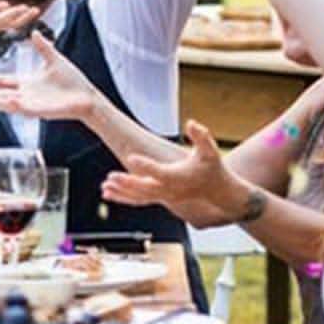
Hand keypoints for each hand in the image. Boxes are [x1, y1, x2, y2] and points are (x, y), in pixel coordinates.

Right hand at [0, 32, 103, 123]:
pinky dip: (12, 105)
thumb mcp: (54, 59)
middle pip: (0, 95)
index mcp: (27, 84)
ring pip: (7, 104)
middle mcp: (26, 95)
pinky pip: (23, 109)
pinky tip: (3, 99)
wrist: (87, 96)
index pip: (4, 81)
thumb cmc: (72, 81)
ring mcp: (32, 104)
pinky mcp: (40, 111)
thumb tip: (34, 31)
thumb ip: (43, 47)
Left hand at [101, 121, 244, 226]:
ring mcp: (163, 196)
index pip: (159, 171)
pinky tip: (108, 193)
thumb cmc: (212, 168)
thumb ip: (201, 136)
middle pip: (145, 188)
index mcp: (178, 176)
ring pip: (139, 197)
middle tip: (111, 177)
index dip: (145, 165)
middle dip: (127, 183)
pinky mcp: (159, 197)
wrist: (218, 191)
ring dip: (122, 192)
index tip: (130, 157)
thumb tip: (192, 123)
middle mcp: (169, 189)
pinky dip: (123, 198)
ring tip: (105, 187)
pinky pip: (138, 200)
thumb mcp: (210, 150)